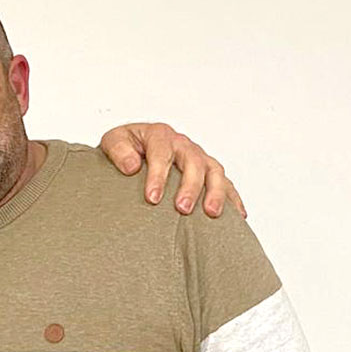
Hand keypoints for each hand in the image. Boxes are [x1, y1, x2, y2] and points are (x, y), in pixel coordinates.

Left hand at [100, 122, 244, 218]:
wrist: (132, 151)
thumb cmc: (125, 148)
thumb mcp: (113, 142)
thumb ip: (119, 150)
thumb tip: (132, 166)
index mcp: (159, 135)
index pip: (162, 153)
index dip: (158, 175)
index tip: (152, 198)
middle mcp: (183, 145)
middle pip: (193, 162)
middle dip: (189, 186)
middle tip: (181, 209)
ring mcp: (199, 158)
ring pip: (214, 171)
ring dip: (215, 192)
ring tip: (211, 213)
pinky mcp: (208, 173)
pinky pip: (226, 184)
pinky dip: (233, 199)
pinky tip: (237, 216)